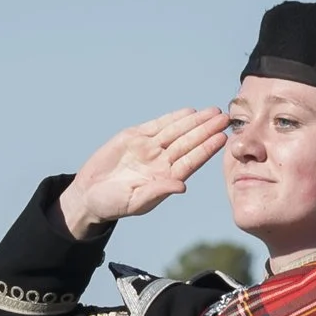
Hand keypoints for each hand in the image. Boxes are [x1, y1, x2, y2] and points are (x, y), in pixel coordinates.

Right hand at [57, 108, 230, 238]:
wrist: (88, 194)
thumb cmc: (112, 204)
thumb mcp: (135, 201)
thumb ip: (158, 191)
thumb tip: (182, 187)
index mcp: (165, 178)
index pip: (192, 161)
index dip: (207, 149)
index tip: (222, 138)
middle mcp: (161, 162)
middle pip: (189, 142)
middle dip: (207, 129)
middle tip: (226, 117)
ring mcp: (149, 148)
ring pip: (177, 131)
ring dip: (195, 121)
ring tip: (214, 111)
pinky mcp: (135, 137)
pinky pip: (158, 125)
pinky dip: (173, 118)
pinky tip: (190, 112)